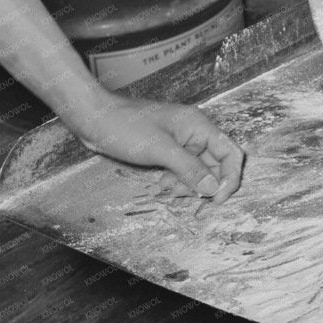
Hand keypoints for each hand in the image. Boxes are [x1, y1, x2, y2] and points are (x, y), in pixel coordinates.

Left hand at [70, 94, 245, 202]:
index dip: (229, 178)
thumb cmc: (124, 126)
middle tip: (194, 204)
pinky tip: (162, 187)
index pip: (230, 153)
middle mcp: (194, 133)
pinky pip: (182, 169)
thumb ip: (190, 169)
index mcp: (199, 126)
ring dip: (189, 185)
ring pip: (199, 170)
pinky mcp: (167, 149)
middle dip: (206, 185)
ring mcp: (181, 142)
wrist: (92, 118)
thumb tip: (212, 189)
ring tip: (170, 192)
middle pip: (216, 164)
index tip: (216, 199)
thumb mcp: (159, 150)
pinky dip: (177, 181)